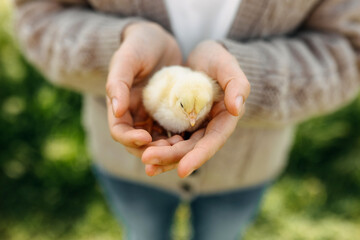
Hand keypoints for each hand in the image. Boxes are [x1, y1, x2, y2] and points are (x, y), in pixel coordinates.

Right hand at [106, 22, 181, 155]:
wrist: (157, 40)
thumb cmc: (138, 45)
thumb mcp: (126, 59)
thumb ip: (118, 83)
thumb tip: (117, 111)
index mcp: (120, 105)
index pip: (119, 131)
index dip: (129, 138)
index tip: (145, 137)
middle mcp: (134, 115)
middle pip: (138, 142)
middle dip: (151, 149)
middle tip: (168, 148)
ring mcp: (151, 116)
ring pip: (157, 141)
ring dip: (167, 148)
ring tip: (181, 146)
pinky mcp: (168, 114)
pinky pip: (172, 131)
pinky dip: (179, 137)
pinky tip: (190, 137)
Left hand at [142, 40, 249, 177]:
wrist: (200, 55)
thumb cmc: (216, 58)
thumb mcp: (226, 65)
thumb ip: (236, 84)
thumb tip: (237, 109)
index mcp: (224, 119)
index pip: (213, 142)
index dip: (198, 157)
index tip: (183, 170)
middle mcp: (209, 127)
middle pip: (191, 149)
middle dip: (171, 158)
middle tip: (149, 163)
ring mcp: (193, 127)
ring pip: (178, 147)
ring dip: (162, 157)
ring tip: (145, 164)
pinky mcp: (179, 122)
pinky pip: (168, 137)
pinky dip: (157, 144)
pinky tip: (143, 150)